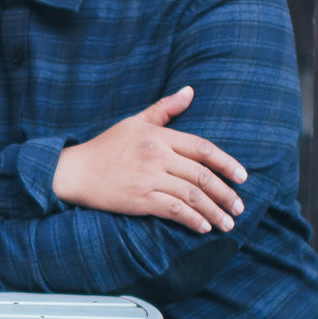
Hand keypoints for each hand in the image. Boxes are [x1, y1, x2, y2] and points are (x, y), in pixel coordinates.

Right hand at [50, 88, 248, 232]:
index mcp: (159, 136)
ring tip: (228, 223)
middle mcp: (157, 155)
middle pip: (202, 175)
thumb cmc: (105, 147)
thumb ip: (165, 109)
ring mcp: (148, 178)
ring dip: (214, 211)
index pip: (202, 148)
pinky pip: (174, 210)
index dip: (226, 163)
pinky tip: (203, 227)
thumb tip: (190, 91)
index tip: (243, 178)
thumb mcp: (135, 122)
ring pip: (192, 195)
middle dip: (225, 194)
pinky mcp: (139, 199)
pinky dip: (192, 219)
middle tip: (239, 207)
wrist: (74, 171)